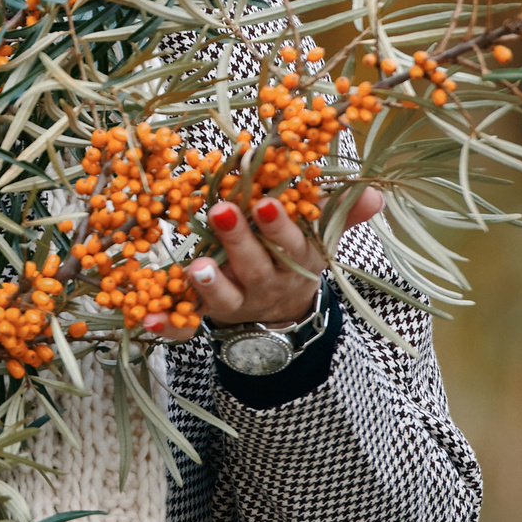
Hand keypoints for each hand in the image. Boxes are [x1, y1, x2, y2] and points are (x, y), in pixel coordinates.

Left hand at [186, 190, 385, 326]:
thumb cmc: (293, 259)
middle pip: (253, 267)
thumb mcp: (322, 240)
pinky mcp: (207, 319)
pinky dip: (167, 327)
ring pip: (222, 299)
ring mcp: (236, 305)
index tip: (266, 203)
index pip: (292, 245)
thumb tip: (375, 193)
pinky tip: (145, 320)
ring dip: (208, 285)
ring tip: (194, 266)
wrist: (282, 314)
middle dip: (238, 241)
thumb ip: (341, 215)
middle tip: (221, 211)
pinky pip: (185, 328)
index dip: (280, 227)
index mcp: (294, 264)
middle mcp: (265, 286)